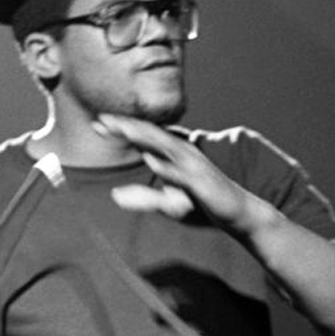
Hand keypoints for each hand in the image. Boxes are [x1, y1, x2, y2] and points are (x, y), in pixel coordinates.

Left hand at [94, 113, 268, 232]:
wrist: (238, 214)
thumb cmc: (202, 205)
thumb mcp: (169, 204)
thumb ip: (144, 198)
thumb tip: (116, 196)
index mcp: (175, 155)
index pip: (144, 137)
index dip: (122, 129)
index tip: (97, 125)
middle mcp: (184, 154)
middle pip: (151, 135)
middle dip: (127, 126)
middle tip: (101, 121)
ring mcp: (193, 167)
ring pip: (165, 147)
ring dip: (143, 137)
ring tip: (122, 129)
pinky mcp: (202, 183)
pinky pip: (182, 174)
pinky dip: (167, 167)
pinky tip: (151, 160)